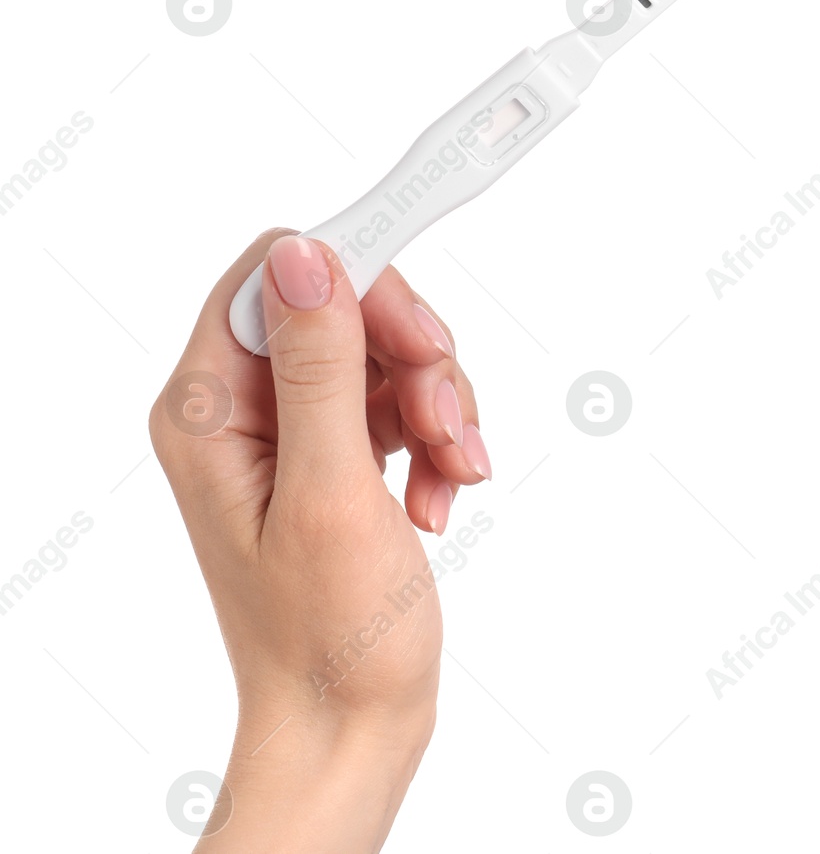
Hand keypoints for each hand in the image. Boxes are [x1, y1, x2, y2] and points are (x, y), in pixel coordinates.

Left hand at [149, 231, 492, 849]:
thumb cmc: (327, 635)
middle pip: (345, 309)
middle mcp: (240, 409)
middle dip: (416, 359)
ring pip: (387, 354)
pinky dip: (439, 441)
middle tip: (451, 424)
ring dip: (440, 408)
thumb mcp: (329, 491)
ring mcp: (291, 432)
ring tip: (453, 478)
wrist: (348, 724)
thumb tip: (307, 254)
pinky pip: (404, 402)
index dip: (358, 279)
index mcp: (208, 409)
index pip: (277, 278)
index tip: (426, 325)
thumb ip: (319, 367)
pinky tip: (443, 497)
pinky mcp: (336, 454)